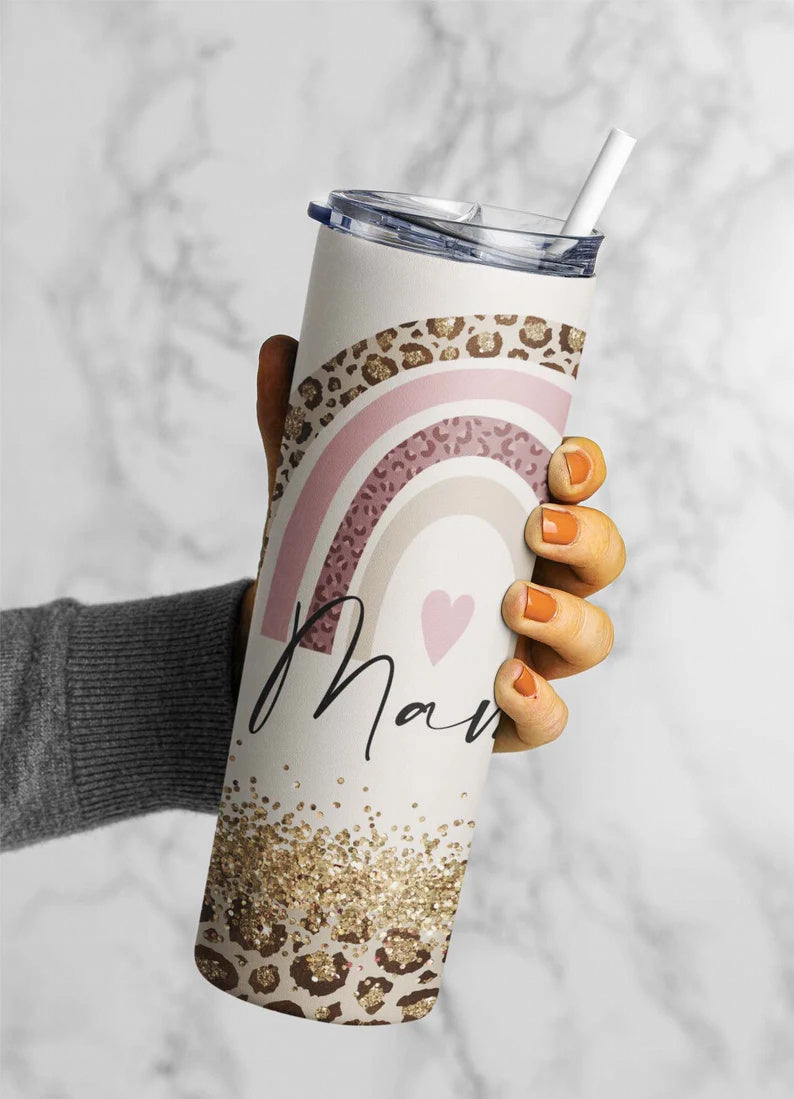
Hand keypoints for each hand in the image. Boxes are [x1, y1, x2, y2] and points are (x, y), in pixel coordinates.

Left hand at [237, 336, 624, 754]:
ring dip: (571, 619)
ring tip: (515, 604)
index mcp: (505, 516)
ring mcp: (527, 649)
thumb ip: (302, 428)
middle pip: (602, 556)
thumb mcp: (320, 494)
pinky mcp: (503, 714)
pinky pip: (549, 717)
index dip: (587, 470)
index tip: (559, 463)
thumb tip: (282, 349)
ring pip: (592, 636)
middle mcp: (533, 578)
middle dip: (589, 538)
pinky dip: (540, 705)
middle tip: (538, 528)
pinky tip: (506, 685)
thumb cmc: (340, 559)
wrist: (300, 655)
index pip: (575, 485)